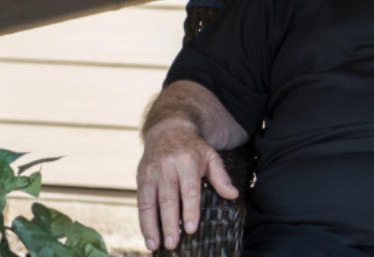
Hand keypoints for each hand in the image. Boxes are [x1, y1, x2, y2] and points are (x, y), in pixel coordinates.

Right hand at [136, 117, 239, 251]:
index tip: (191, 229)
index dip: (190, 210)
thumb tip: (233, 195)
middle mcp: (167, 168)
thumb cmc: (193, 148)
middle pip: (168, 199)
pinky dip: (143, 221)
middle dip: (170, 223)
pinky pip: (140, 203)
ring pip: (150, 203)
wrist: (168, 129)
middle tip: (173, 244)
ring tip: (155, 246)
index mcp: (188, 162)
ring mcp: (151, 173)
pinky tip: (148, 236)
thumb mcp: (211, 156)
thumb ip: (221, 177)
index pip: (189, 190)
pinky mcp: (141, 178)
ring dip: (151, 227)